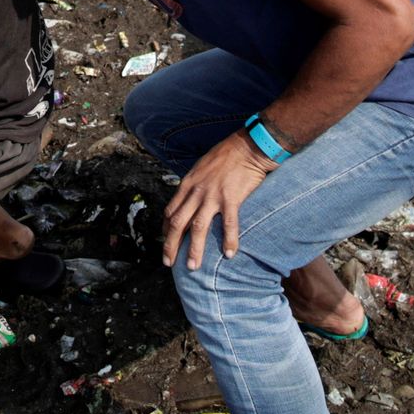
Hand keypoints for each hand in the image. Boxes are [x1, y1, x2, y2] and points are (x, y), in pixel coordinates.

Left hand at [163, 131, 279, 270]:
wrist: (247, 146)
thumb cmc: (225, 156)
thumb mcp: (201, 168)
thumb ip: (194, 185)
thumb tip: (189, 200)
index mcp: (187, 184)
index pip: (170, 211)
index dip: (166, 230)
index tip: (165, 243)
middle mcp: (196, 191)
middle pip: (178, 222)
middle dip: (171, 245)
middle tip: (169, 263)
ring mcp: (213, 195)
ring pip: (198, 227)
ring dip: (194, 249)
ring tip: (192, 267)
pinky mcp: (231, 198)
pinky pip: (228, 224)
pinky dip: (228, 241)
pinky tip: (229, 254)